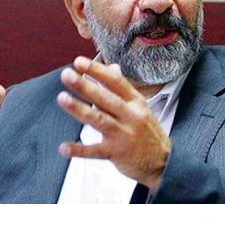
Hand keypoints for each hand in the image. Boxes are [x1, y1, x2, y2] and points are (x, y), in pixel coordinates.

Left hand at [56, 56, 170, 191]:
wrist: (163, 163)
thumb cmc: (147, 131)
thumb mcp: (140, 107)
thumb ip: (122, 89)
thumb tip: (112, 67)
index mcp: (136, 101)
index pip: (116, 82)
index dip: (97, 70)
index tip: (79, 61)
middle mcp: (131, 116)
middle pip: (105, 98)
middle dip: (85, 86)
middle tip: (66, 74)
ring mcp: (124, 135)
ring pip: (99, 120)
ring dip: (79, 109)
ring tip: (61, 98)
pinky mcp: (117, 154)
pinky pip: (95, 152)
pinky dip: (79, 150)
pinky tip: (63, 147)